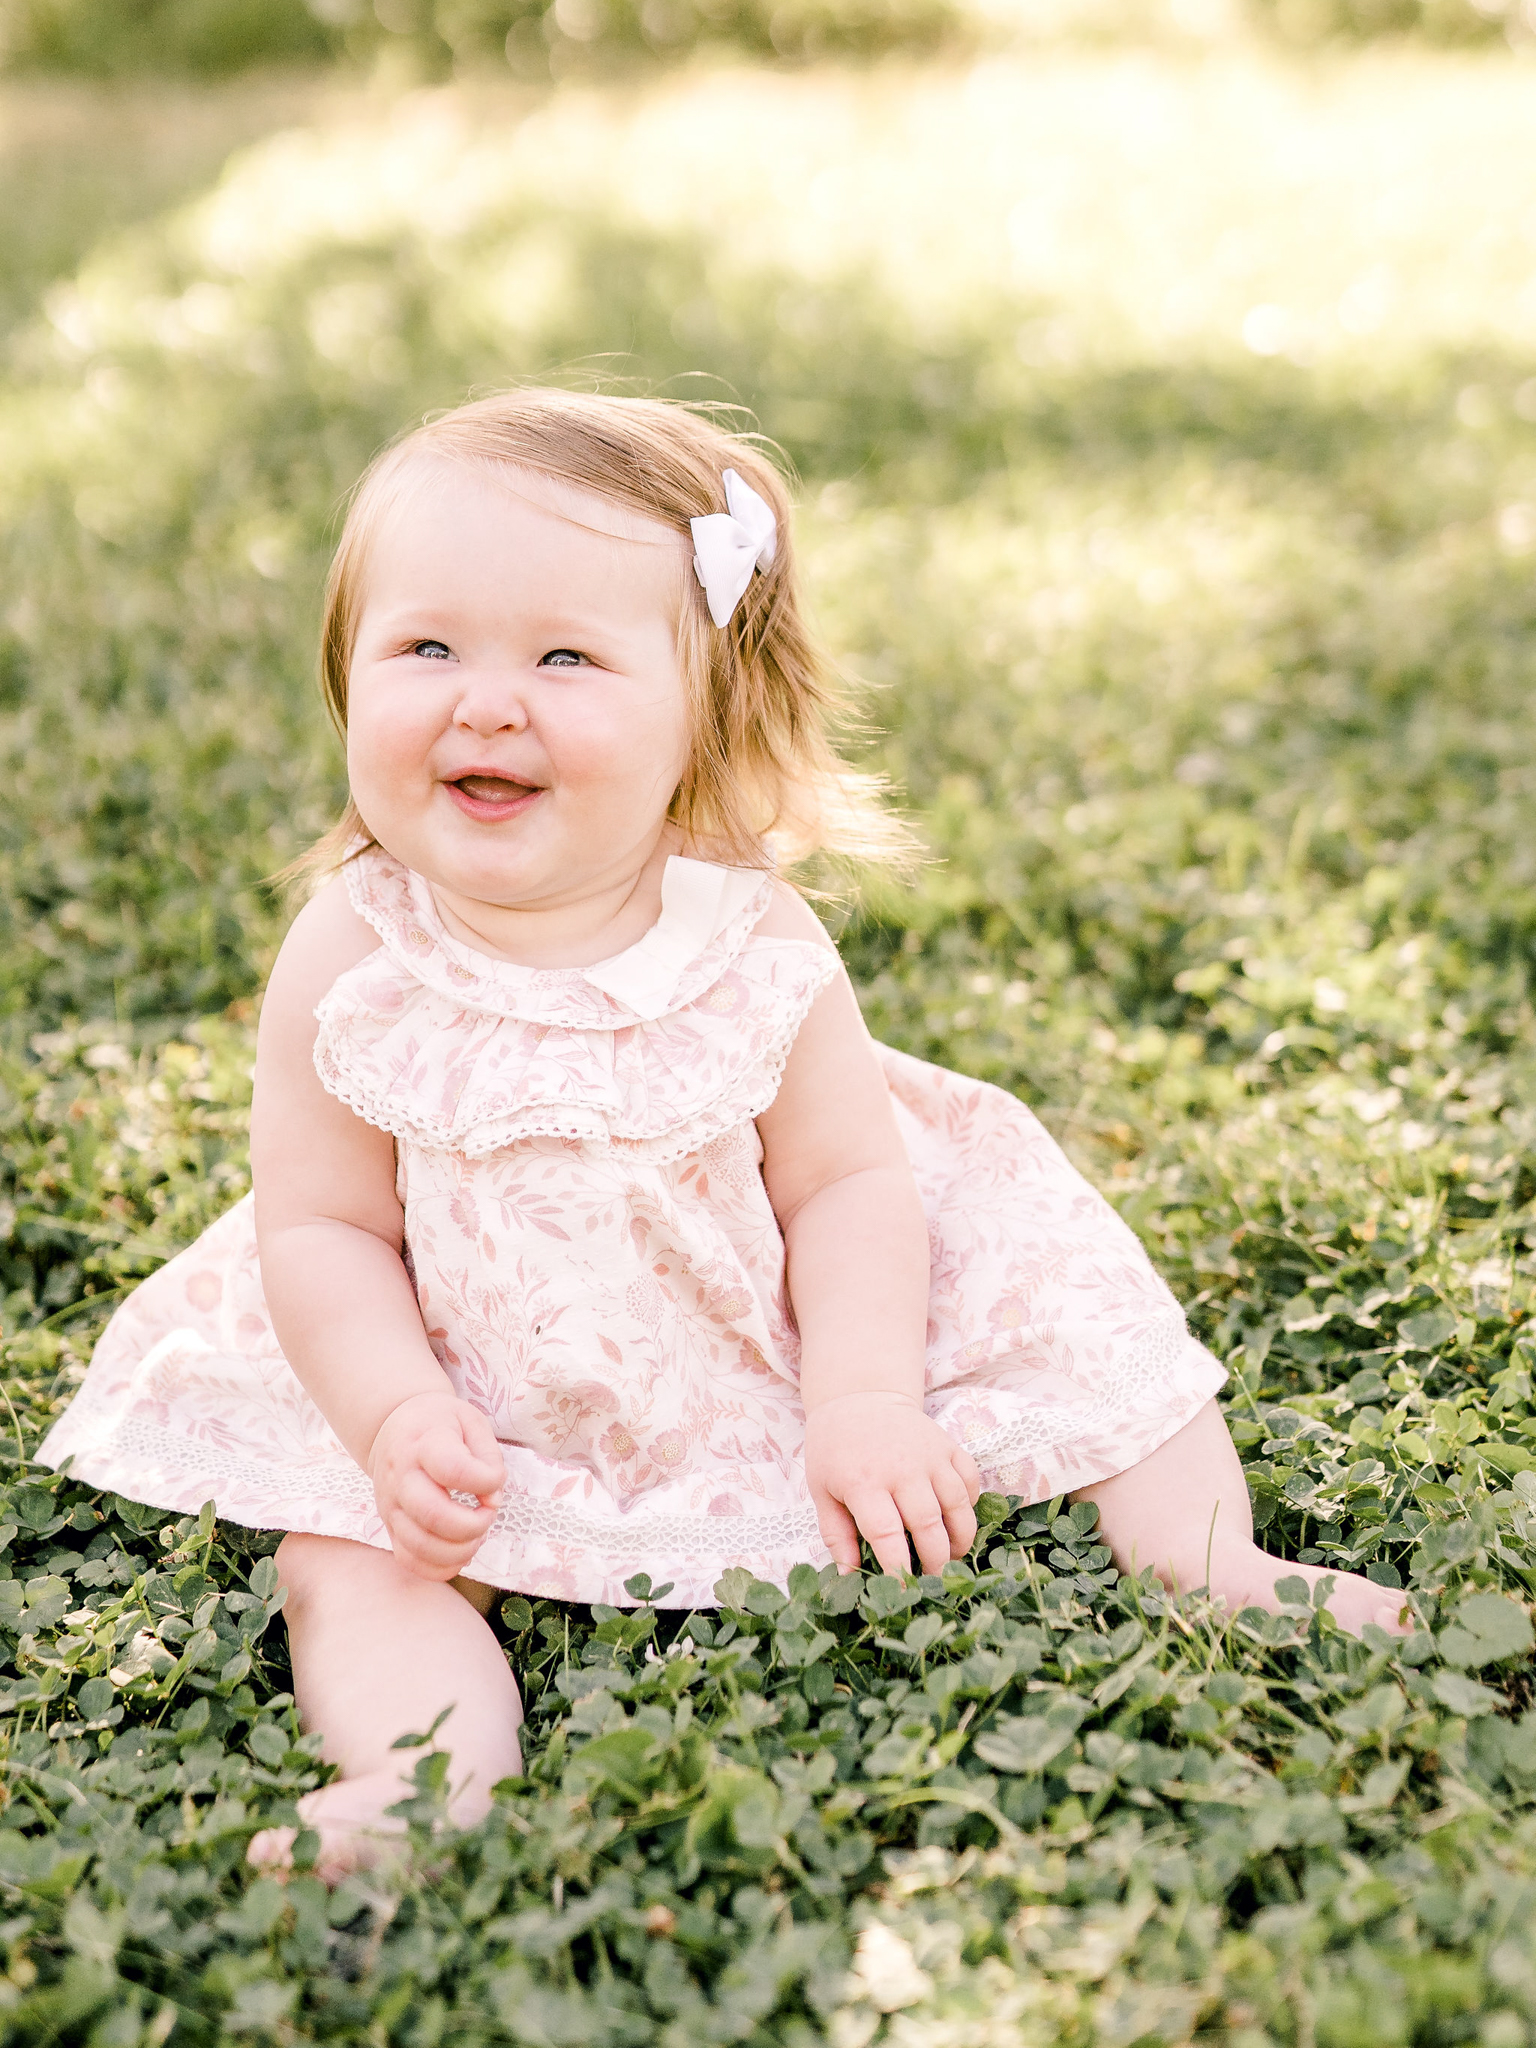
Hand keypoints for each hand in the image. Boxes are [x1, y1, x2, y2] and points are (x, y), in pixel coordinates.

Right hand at [367, 1391, 503, 1580]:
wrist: (394, 1427)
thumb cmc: (439, 1424)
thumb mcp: (470, 1421)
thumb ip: (488, 1457)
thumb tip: (492, 1499)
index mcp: (423, 1443)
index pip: (454, 1469)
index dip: (485, 1481)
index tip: (495, 1481)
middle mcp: (400, 1477)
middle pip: (433, 1515)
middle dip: (473, 1525)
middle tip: (488, 1513)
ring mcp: (391, 1506)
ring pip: (420, 1546)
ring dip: (459, 1550)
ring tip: (476, 1533)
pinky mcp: (389, 1527)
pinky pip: (409, 1561)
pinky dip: (440, 1567)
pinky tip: (459, 1551)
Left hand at [804, 1391, 980, 1576]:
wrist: (859, 1398)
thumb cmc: (835, 1451)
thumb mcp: (822, 1491)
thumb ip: (836, 1535)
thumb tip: (849, 1577)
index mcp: (864, 1482)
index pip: (887, 1534)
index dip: (897, 1567)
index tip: (903, 1589)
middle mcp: (902, 1468)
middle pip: (929, 1525)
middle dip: (935, 1561)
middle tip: (932, 1579)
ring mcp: (930, 1454)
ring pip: (959, 1505)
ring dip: (960, 1538)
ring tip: (951, 1556)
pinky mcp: (948, 1445)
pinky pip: (971, 1479)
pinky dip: (972, 1503)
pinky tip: (958, 1519)